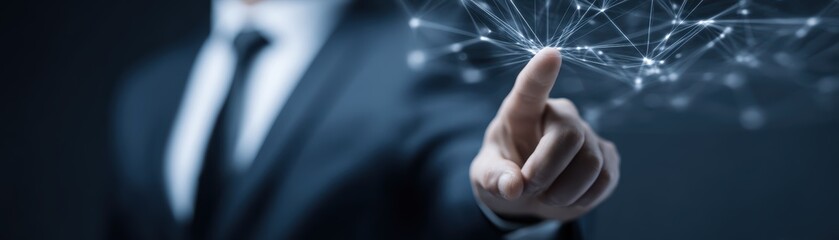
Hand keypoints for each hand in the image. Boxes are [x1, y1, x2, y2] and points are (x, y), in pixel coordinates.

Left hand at [470, 48, 619, 220]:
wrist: (529, 196)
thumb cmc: (504, 176)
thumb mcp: (486, 179)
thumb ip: (493, 179)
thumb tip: (512, 186)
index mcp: (521, 111)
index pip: (531, 87)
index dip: (541, 73)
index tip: (551, 55)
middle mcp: (558, 114)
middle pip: (569, 136)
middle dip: (546, 172)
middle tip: (527, 189)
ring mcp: (587, 133)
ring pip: (592, 162)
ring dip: (564, 192)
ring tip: (546, 196)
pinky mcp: (607, 155)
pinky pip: (606, 178)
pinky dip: (583, 198)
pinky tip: (567, 197)